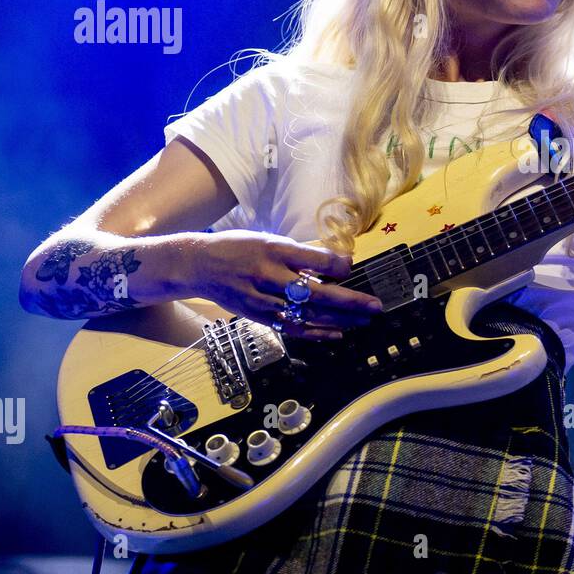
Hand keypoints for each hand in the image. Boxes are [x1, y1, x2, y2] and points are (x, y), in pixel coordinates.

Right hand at [187, 230, 381, 340]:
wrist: (198, 265)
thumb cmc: (240, 247)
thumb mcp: (269, 239)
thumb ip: (301, 253)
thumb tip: (338, 261)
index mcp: (273, 250)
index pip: (312, 259)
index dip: (337, 266)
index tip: (353, 267)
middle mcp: (268, 276)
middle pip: (314, 292)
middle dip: (348, 301)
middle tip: (375, 306)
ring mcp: (262, 300)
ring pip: (306, 314)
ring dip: (339, 320)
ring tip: (364, 320)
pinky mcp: (258, 316)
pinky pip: (292, 328)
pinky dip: (316, 333)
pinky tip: (337, 334)